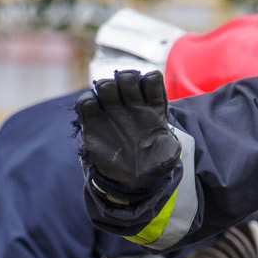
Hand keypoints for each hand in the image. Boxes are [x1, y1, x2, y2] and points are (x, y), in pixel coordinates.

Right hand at [76, 69, 180, 194]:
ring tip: (110, 104)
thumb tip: (171, 148)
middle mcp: (131, 105)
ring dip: (106, 89)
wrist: (131, 180)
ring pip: (106, 84)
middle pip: (126, 77)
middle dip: (125, 81)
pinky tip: (94, 111)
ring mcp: (112, 111)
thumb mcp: (167, 160)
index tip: (150, 100)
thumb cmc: (152, 165)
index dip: (150, 82)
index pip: (151, 80)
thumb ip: (170, 151)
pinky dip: (88, 100)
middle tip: (126, 98)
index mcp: (152, 107)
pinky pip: (87, 101)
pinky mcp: (93, 121)